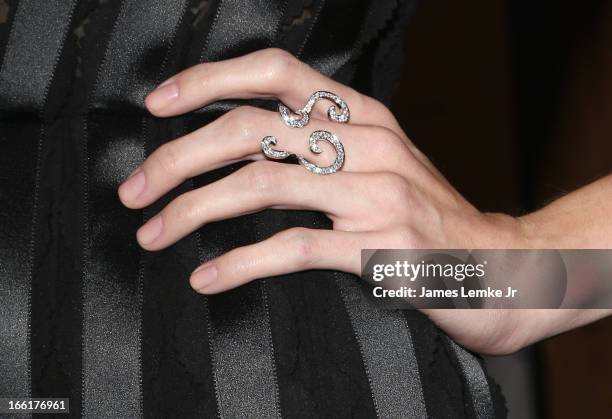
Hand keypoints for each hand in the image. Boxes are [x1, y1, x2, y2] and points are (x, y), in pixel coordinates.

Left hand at [117, 48, 535, 353]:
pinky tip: (207, 276)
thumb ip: (323, 148)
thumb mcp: (380, 162)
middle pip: (252, 130)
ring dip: (194, 210)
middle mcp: (369, 142)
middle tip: (137, 188)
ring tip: (155, 232)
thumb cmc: (427, 216)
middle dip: (179, 157)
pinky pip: (294, 247)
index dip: (210, 81)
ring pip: (263, 185)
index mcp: (363, 115)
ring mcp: (377, 193)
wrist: (500, 264)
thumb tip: (242, 152)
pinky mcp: (381, 247)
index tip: (160, 105)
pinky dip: (240, 263)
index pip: (276, 72)